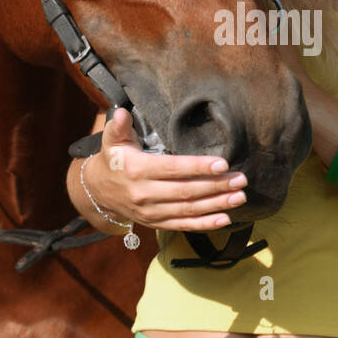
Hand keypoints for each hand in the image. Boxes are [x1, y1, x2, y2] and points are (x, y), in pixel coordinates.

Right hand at [81, 107, 249, 232]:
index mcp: (137, 170)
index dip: (198, 167)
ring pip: (188, 210)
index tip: (222, 164)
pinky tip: (226, 218)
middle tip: (240, 179)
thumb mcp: (111, 141)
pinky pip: (184, 225)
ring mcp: (151, 212)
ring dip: (216, 204)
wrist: (97, 192)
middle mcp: (145, 194)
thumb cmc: (112, 160)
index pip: (172, 168)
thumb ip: (118, 126)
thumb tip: (122, 112)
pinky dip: (205, 224)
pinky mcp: (156, 223)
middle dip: (216, 186)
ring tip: (239, 196)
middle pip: (186, 191)